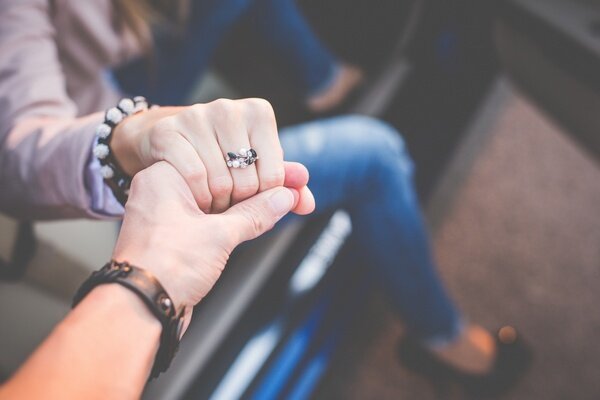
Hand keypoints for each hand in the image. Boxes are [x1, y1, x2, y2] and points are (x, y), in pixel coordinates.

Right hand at [111, 98, 312, 213]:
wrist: (169, 140)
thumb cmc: (222, 154)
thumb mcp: (257, 165)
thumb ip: (285, 183)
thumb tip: (307, 204)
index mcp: (258, 112)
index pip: (274, 177)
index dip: (263, 198)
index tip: (251, 197)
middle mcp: (228, 108)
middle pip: (248, 182)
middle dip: (240, 203)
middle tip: (230, 202)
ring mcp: (195, 116)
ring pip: (221, 183)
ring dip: (218, 203)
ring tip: (214, 200)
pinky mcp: (168, 131)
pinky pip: (194, 178)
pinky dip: (197, 196)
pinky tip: (196, 196)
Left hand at [111, 161, 306, 329]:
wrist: (139, 310)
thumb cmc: (163, 268)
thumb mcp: (219, 235)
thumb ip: (255, 213)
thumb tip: (284, 197)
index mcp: (166, 175)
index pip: (223, 160)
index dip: (260, 167)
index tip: (290, 175)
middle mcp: (166, 191)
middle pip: (226, 180)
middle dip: (263, 186)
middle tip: (296, 186)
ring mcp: (171, 215)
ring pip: (222, 202)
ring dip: (254, 204)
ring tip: (289, 200)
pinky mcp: (178, 238)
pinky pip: (214, 221)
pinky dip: (238, 221)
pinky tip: (265, 217)